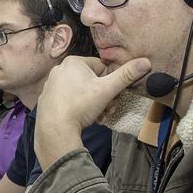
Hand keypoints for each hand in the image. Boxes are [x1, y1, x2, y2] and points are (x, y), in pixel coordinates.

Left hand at [34, 56, 150, 165]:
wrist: (55, 130)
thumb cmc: (81, 106)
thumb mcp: (107, 90)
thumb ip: (126, 75)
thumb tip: (145, 61)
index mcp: (73, 62)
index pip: (102, 67)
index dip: (111, 83)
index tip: (112, 97)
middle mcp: (60, 69)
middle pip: (92, 80)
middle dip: (103, 96)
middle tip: (107, 110)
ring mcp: (51, 84)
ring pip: (81, 91)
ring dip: (93, 104)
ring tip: (97, 117)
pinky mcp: (47, 99)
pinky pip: (68, 99)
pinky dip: (78, 107)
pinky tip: (82, 118)